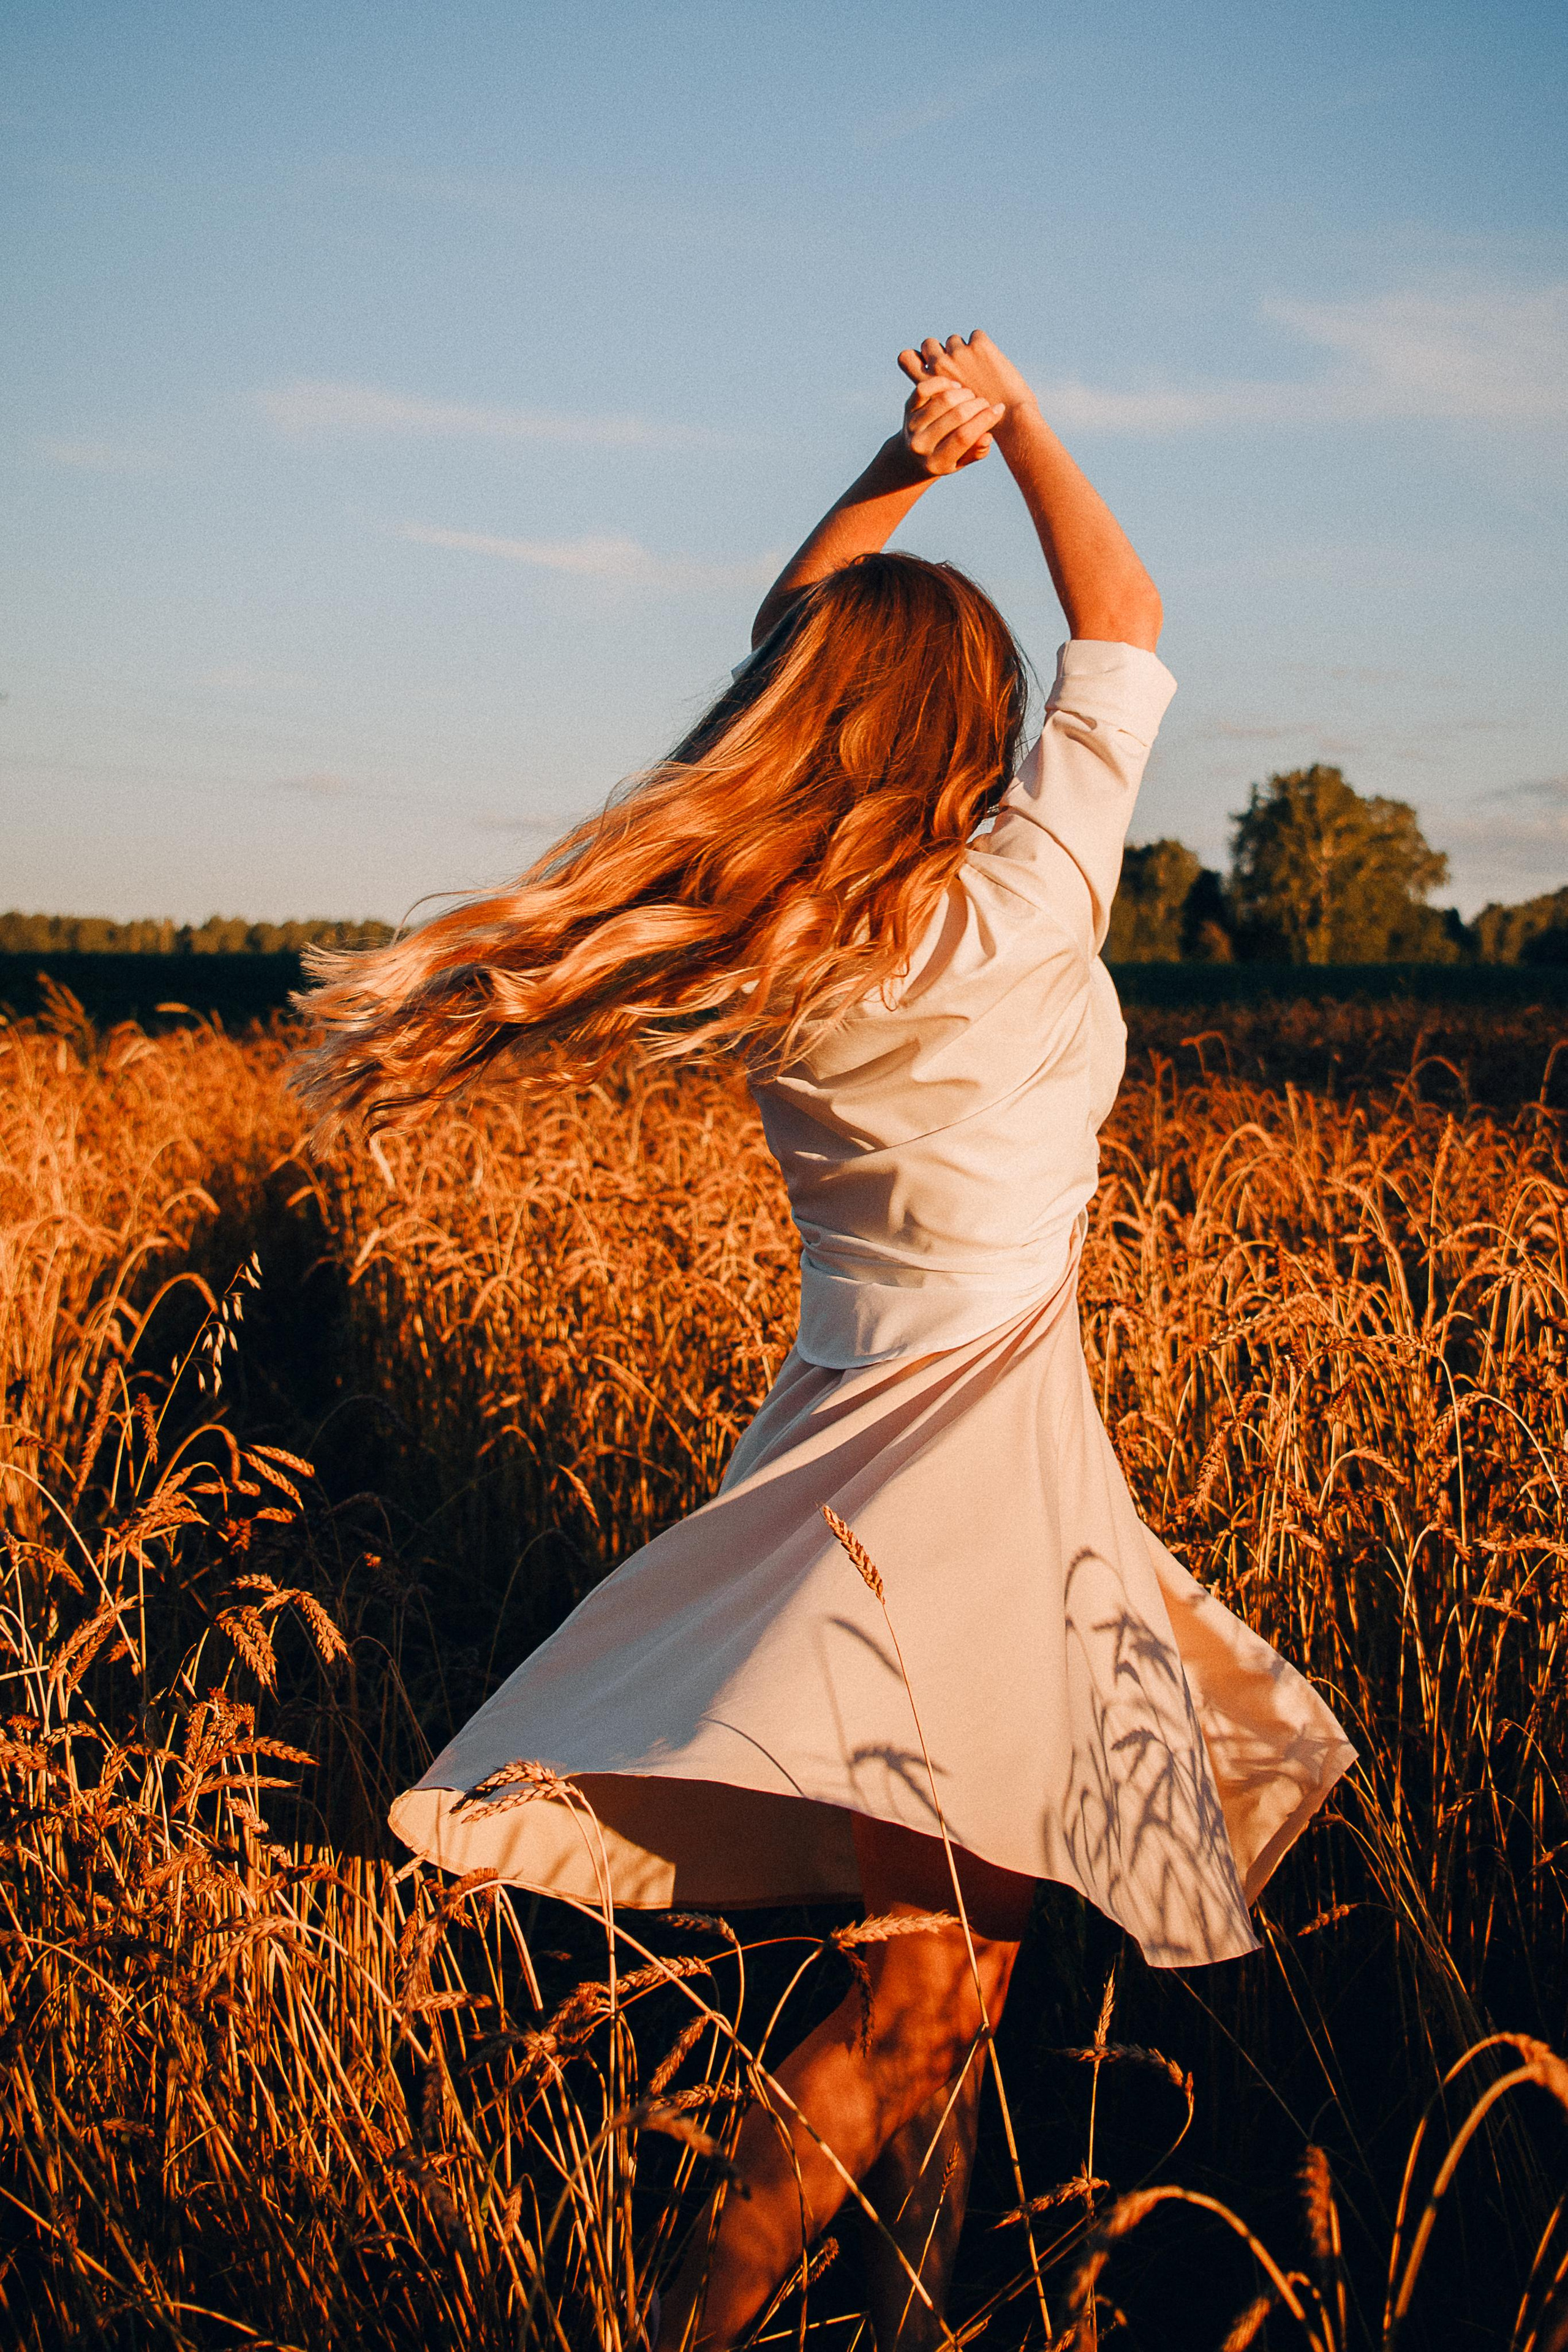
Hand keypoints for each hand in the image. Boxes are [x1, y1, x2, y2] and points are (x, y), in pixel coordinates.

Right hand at [898, 332, 1037, 425]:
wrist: (1011, 424)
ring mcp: (959, 355)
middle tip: (958, 366)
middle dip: (941, 351)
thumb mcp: (945, 418)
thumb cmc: (977, 427)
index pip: (905, 357)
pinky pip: (977, 336)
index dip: (916, 356)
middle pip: (929, 344)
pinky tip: (991, 365)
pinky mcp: (979, 346)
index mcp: (928, 385)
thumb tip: (911, 358)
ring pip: (954, 340)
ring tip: (977, 370)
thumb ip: (932, 395)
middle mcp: (939, 367)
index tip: (928, 362)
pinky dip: (983, 346)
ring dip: (963, 350)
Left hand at [898, 373, 1005, 477]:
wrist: (911, 457)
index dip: (985, 420)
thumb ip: (976, 452)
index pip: (964, 437)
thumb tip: (987, 436)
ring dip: (964, 394)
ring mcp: (912, 425)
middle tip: (985, 403)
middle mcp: (921, 445)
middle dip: (977, 405)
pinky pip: (925, 388)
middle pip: (957, 416)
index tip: (999, 409)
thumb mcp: (962, 461)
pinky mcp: (907, 408)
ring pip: (944, 400)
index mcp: (937, 463)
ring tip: (972, 397)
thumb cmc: (945, 458)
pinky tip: (955, 386)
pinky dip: (943, 383)